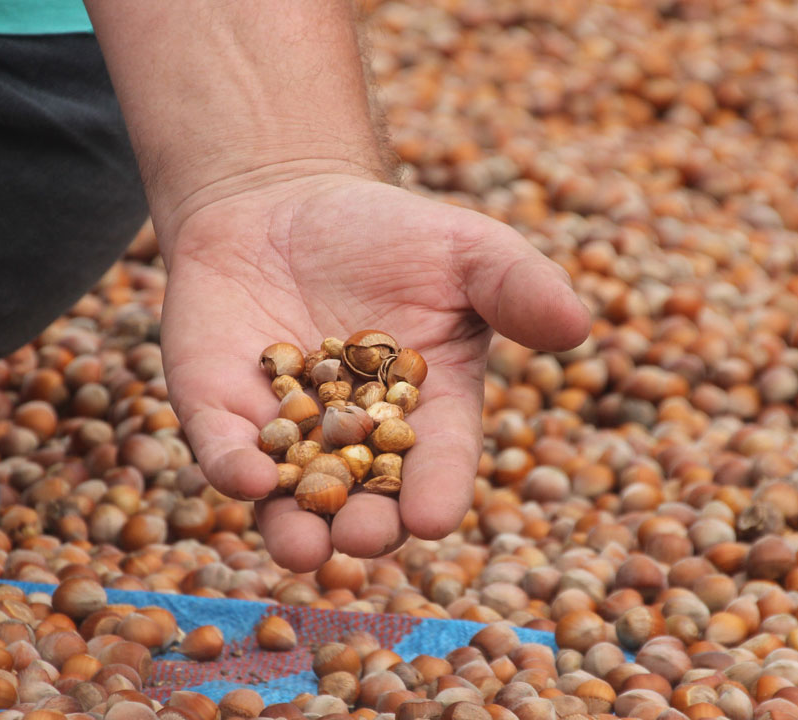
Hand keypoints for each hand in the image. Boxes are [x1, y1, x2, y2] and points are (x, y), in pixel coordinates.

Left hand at [158, 173, 589, 571]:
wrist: (283, 204)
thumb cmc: (389, 234)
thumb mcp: (465, 248)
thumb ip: (516, 285)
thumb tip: (578, 322)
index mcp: (427, 413)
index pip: (438, 462)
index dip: (437, 490)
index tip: (433, 516)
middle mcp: (355, 442)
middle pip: (365, 500)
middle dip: (365, 525)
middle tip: (364, 538)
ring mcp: (283, 435)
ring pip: (290, 498)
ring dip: (296, 526)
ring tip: (304, 543)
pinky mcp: (219, 412)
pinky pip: (224, 448)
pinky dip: (232, 467)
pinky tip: (245, 476)